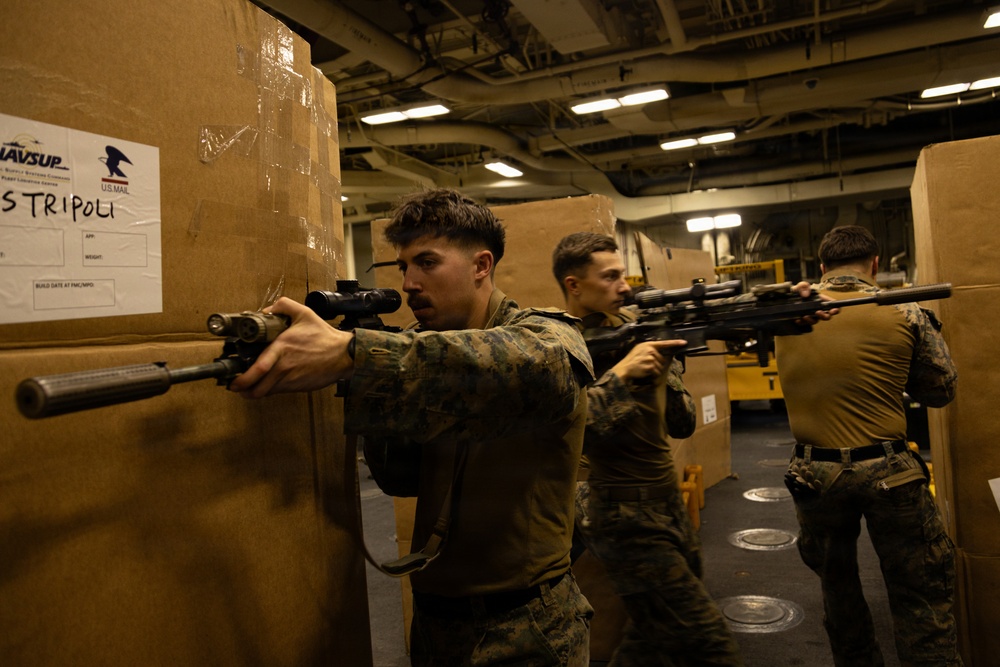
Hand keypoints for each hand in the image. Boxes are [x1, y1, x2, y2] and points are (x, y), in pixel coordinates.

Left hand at [227, 297, 354, 397]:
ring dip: (254, 392)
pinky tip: (267, 384)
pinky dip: (269, 390)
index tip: (233, 379)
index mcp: (283, 347)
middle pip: (257, 387)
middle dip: (243, 390)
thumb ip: (283, 306)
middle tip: (236, 387)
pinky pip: (278, 391)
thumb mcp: (304, 313)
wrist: (344, 354)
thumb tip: (266, 311)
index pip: (259, 368)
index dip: (243, 378)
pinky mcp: (297, 386)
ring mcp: (291, 379)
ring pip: (266, 392)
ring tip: (248, 388)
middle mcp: (284, 366)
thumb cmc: (324, 336)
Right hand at [611, 339, 686, 382]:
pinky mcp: (651, 366)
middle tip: (646, 365)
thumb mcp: (639, 350)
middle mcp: (650, 350)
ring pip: (660, 366)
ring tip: (644, 368)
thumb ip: (649, 349)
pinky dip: (653, 374)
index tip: (684, 343)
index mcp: (648, 344)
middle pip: (662, 359)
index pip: (664, 343)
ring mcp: (651, 358)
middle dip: (657, 364)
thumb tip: (660, 353)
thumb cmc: (631, 361)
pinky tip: (645, 372)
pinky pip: (657, 372)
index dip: (675, 343)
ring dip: (655, 370)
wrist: (624, 369)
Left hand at [790, 281, 838, 323]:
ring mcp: (811, 315)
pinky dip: (802, 322)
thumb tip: (806, 295)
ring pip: (815, 321)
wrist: (786, 297)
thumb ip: (804, 286)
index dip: (836, 309)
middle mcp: (818, 308)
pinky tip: (797, 319)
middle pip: (827, 316)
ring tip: (805, 316)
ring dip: (811, 320)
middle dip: (825, 316)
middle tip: (818, 313)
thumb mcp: (800, 285)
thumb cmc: (797, 290)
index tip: (833, 311)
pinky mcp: (803, 319)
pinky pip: (804, 324)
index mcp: (821, 299)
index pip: (833, 305)